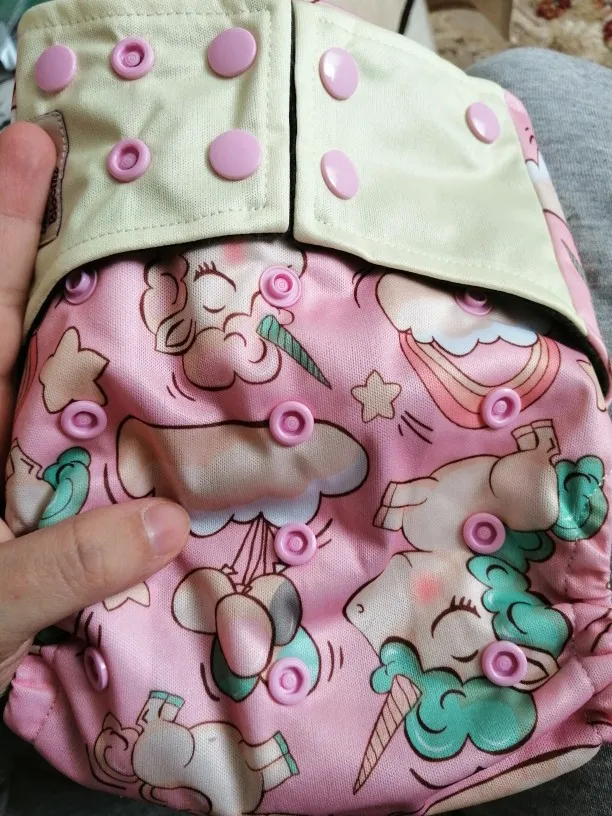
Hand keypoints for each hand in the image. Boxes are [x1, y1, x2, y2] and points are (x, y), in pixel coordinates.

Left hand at [0, 123, 189, 692]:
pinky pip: (71, 433)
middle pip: (9, 315)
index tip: (32, 148)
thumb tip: (168, 521)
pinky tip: (142, 380)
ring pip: (41, 367)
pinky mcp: (27, 497)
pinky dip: (105, 401)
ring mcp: (7, 459)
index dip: (10, 229)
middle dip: (33, 236)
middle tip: (71, 160)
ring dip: (76, 309)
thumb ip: (64, 565)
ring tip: (124, 246)